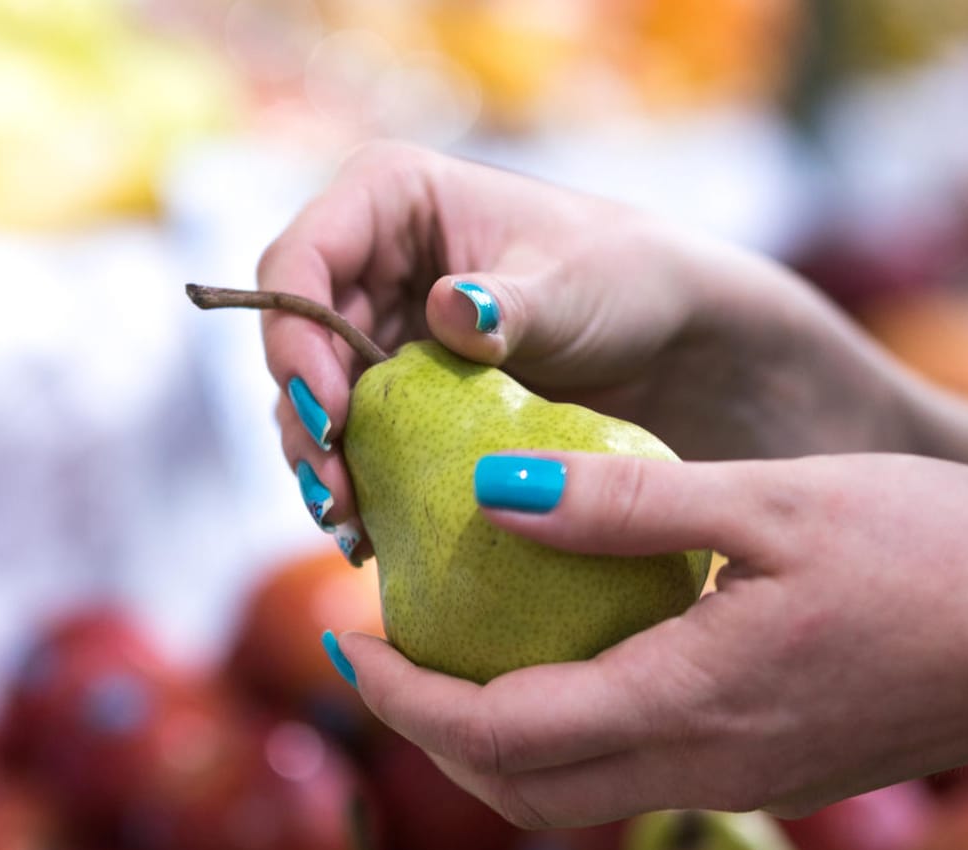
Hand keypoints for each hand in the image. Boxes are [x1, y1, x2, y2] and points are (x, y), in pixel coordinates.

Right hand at [258, 141, 917, 562]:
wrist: (674, 341)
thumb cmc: (631, 282)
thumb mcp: (575, 288)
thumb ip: (508, 306)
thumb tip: (453, 312)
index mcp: (392, 197)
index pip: (301, 258)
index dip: (292, 335)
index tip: (326, 410)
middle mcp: (371, 261)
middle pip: (296, 340)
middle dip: (302, 419)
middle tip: (332, 493)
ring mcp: (382, 329)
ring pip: (318, 399)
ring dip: (324, 463)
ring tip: (350, 525)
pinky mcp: (405, 393)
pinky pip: (360, 439)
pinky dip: (363, 482)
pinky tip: (375, 535)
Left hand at [325, 452, 967, 825]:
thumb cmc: (942, 549)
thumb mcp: (773, 500)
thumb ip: (623, 506)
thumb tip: (490, 495)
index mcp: (693, 703)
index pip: (499, 733)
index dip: (404, 693)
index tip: (347, 630)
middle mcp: (710, 769)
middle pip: (525, 787)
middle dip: (433, 728)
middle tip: (385, 646)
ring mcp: (752, 783)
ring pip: (583, 788)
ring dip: (503, 733)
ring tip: (466, 646)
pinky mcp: (786, 771)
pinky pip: (649, 769)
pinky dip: (580, 726)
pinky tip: (587, 650)